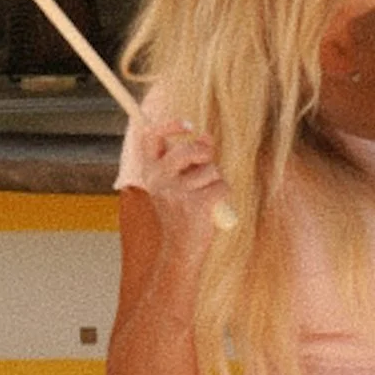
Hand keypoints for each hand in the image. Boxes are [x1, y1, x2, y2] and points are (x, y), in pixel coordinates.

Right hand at [137, 115, 227, 247]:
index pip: (150, 137)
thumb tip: (206, 136)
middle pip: (189, 149)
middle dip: (205, 154)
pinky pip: (221, 187)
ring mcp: (174, 192)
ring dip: (215, 181)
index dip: (169, 125)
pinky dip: (223, 195)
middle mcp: (158, 179)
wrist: (180, 249)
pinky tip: (213, 209)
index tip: (189, 125)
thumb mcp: (182, 183)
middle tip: (207, 167)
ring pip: (210, 170)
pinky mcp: (194, 205)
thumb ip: (192, 159)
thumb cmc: (183, 213)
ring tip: (204, 199)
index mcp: (150, 171)